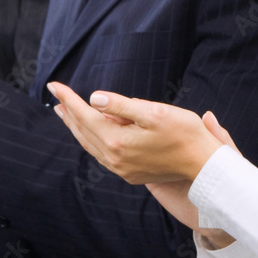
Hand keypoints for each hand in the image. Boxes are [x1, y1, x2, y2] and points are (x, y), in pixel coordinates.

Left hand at [48, 83, 222, 182]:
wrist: (203, 163)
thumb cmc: (183, 132)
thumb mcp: (154, 112)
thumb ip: (121, 105)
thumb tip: (93, 98)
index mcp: (118, 140)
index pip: (85, 114)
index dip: (68, 98)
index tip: (54, 84)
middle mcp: (115, 158)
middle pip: (84, 131)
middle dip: (68, 112)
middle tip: (55, 96)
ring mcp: (122, 168)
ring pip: (90, 144)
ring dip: (77, 127)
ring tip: (66, 114)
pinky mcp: (130, 173)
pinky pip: (102, 155)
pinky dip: (91, 140)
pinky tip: (92, 134)